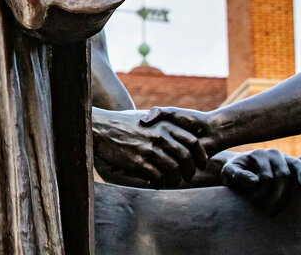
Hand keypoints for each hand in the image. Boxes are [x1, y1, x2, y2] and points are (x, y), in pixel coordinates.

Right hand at [92, 108, 207, 187]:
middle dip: (190, 171)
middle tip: (188, 177)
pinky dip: (159, 183)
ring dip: (175, 180)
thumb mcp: (147, 119)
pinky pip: (157, 177)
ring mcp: (149, 149)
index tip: (200, 164)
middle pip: (186, 158)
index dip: (200, 155)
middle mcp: (159, 136)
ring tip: (171, 182)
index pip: (192, 142)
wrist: (100, 128)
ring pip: (173, 170)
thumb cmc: (123, 124)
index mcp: (164, 125)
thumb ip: (165, 126)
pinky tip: (155, 182)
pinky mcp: (138, 162)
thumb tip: (181, 137)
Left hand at [221, 149, 300, 214]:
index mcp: (257, 155)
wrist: (239, 170)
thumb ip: (238, 175)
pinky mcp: (292, 163)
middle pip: (282, 174)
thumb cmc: (234, 173)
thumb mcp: (229, 173)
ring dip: (300, 177)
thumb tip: (255, 181)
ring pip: (296, 164)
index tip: (255, 204)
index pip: (266, 177)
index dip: (262, 193)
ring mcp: (284, 157)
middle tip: (271, 211)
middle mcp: (272, 154)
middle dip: (279, 194)